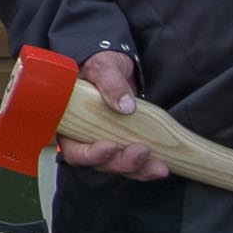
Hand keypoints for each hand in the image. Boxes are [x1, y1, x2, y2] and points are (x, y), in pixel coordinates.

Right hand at [55, 50, 168, 181]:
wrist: (116, 67)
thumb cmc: (100, 63)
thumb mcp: (103, 66)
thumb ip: (110, 82)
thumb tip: (125, 105)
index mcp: (71, 123)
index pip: (74, 150)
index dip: (90, 154)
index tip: (110, 146)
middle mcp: (85, 138)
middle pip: (100, 163)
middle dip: (122, 163)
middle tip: (142, 151)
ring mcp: (105, 142)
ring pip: (118, 166)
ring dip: (139, 169)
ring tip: (160, 166)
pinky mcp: (124, 144)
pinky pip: (133, 162)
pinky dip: (147, 167)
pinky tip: (162, 166)